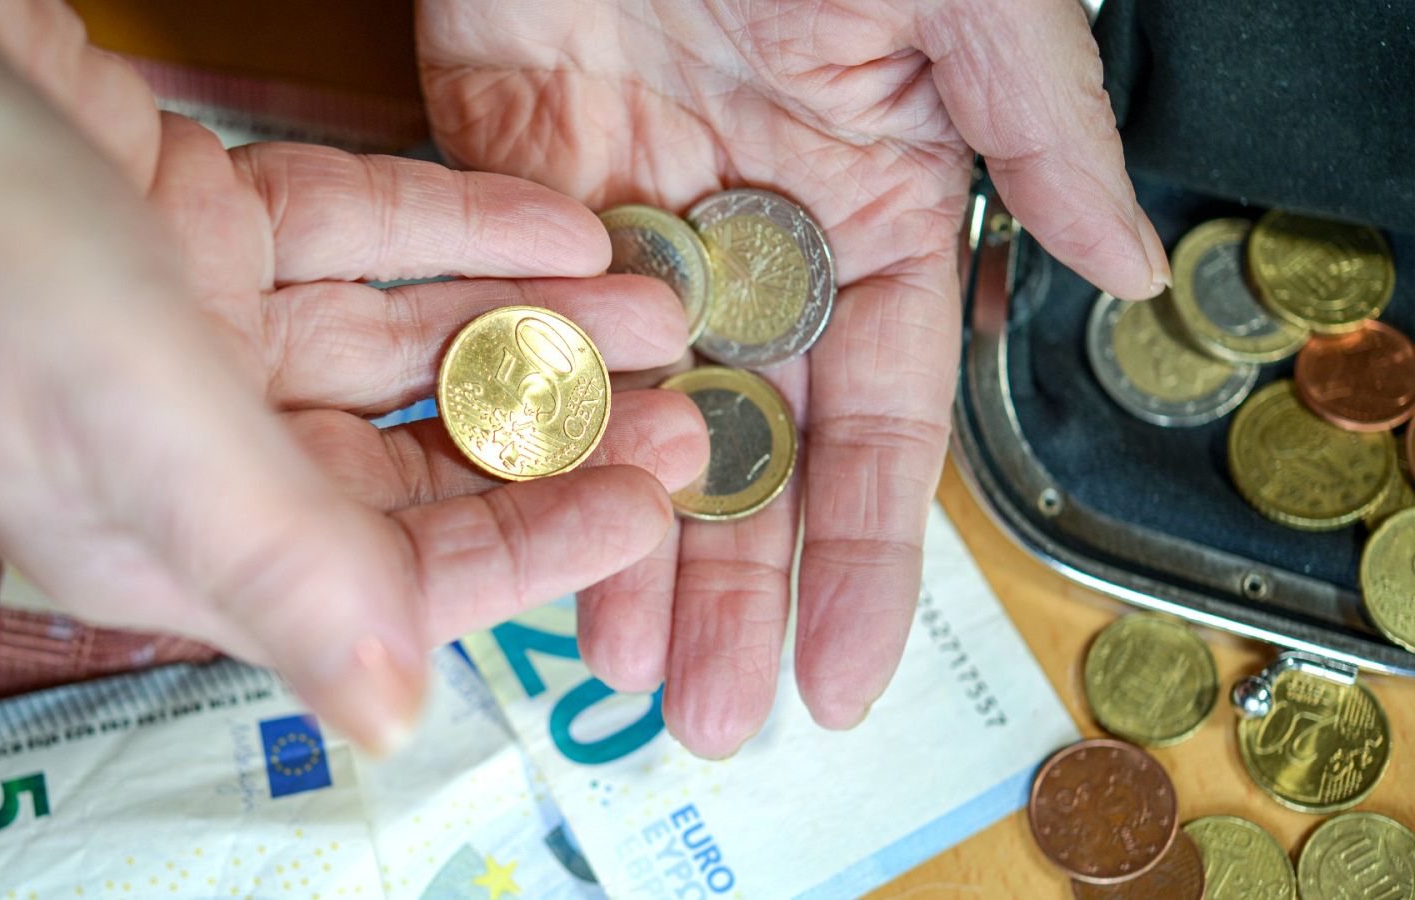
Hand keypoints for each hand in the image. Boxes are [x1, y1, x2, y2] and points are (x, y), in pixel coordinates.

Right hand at [0, 0, 705, 751]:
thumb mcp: (129, 415)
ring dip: (526, 322)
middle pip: (415, 460)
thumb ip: (272, 559)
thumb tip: (392, 716)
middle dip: (550, 430)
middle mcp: (194, 446)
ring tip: (650, 300)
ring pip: (405, 341)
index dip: (534, 546)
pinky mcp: (204, 223)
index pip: (392, 579)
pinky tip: (556, 223)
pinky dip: (455, 228)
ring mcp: (201, 329)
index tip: (652, 500)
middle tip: (677, 394)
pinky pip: (361, 234)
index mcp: (170, 537)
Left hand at [420, 0, 1169, 755]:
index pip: (878, 415)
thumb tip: (1137, 271)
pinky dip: (516, 417)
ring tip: (611, 667)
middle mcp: (755, 233)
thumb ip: (1035, 139)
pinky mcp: (515, 177)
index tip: (848, 673)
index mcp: (874, 205)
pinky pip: (518, 317)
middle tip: (712, 713)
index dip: (866, 551)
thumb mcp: (963, 5)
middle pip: (745, 442)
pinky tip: (511, 519)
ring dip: (617, 533)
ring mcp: (632, 212)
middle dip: (732, 583)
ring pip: (625, 407)